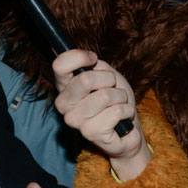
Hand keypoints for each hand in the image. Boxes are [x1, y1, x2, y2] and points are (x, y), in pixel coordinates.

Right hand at [52, 49, 148, 178]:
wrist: (128, 129)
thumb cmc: (114, 100)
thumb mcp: (104, 74)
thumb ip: (92, 64)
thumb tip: (84, 54)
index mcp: (64, 87)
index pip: (59, 65)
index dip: (80, 57)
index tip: (93, 59)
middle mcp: (63, 104)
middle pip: (86, 80)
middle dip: (109, 80)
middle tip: (112, 88)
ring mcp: (75, 121)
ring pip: (105, 96)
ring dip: (120, 97)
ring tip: (118, 104)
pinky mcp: (90, 133)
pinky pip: (116, 111)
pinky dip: (126, 111)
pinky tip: (122, 118)